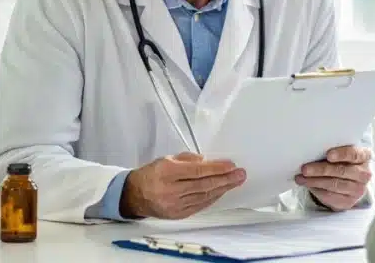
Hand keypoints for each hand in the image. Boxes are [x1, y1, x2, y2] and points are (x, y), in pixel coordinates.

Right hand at [121, 152, 245, 218]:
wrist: (134, 195)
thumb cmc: (151, 174)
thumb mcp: (167, 159)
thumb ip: (188, 159)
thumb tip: (207, 161)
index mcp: (166, 172)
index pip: (197, 171)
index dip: (216, 168)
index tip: (230, 165)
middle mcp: (170, 190)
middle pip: (203, 185)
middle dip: (225, 179)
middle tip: (240, 174)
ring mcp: (174, 205)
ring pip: (204, 196)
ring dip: (222, 188)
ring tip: (235, 181)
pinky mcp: (178, 215)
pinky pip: (200, 205)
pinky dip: (212, 197)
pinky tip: (221, 191)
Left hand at [295, 145, 371, 210]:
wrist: (352, 180)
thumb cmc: (343, 161)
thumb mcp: (343, 152)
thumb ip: (333, 149)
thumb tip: (312, 149)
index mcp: (364, 156)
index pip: (354, 154)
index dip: (342, 154)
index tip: (328, 155)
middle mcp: (364, 174)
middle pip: (342, 171)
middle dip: (321, 170)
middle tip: (305, 169)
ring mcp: (358, 190)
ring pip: (334, 185)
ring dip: (315, 181)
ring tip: (301, 178)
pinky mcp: (348, 202)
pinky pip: (330, 196)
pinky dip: (316, 190)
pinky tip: (307, 185)